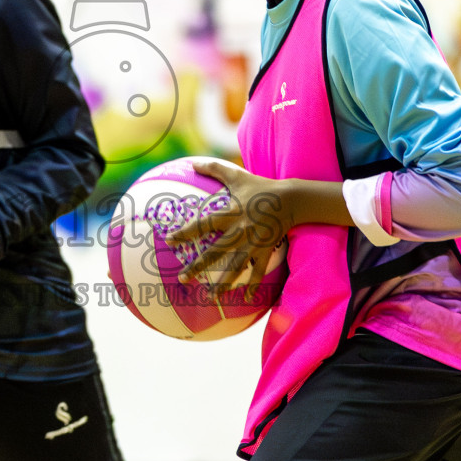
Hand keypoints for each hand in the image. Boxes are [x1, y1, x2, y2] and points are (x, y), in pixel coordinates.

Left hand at [167, 160, 289, 298]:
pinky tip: (245, 299)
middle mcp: (239, 231)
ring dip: (223, 284)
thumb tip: (192, 162)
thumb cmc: (260, 187)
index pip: (204, 223)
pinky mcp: (265, 250)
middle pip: (216, 252)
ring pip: (235, 267)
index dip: (186, 231)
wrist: (291, 199)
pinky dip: (252, 284)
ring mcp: (253, 243)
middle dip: (198, 266)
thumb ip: (214, 169)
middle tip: (182, 278)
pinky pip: (257, 270)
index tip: (169, 240)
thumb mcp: (237, 176)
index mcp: (230, 214)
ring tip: (211, 298)